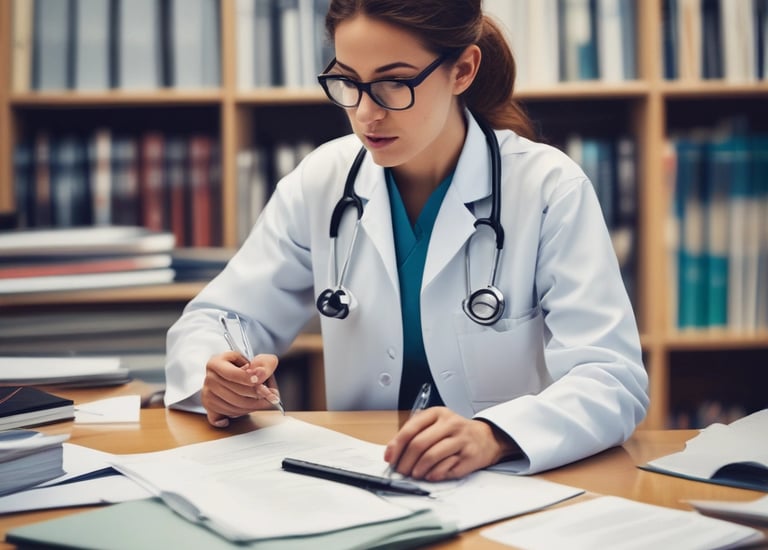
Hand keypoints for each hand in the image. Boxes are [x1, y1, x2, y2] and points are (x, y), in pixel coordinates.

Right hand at [202, 351, 279, 427]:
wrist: (237, 374)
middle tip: (270, 395)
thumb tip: (261, 374)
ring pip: (232, 406)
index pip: (232, 374)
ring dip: (252, 406)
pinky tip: (246, 410)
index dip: (248, 379)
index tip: (260, 382)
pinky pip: (225, 415)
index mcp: (216, 363)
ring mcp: (207, 394)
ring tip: (263, 402)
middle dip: (256, 395)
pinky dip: (238, 415)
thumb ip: (264, 364)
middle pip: (234, 392)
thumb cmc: (247, 366)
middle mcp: (209, 378)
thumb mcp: (258, 359)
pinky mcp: (209, 407)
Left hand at [383, 407, 520, 480]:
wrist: (486, 438)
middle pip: (419, 444)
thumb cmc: (455, 432)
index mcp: (437, 413)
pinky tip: (430, 475)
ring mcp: (461, 440)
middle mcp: (450, 424)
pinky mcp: (469, 456)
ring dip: (418, 469)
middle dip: (405, 461)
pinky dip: (433, 474)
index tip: (390, 458)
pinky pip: (446, 468)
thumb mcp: (436, 424)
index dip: (396, 445)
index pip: (411, 428)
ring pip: (431, 456)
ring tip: (414, 474)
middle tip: (401, 471)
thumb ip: (416, 434)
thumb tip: (394, 453)